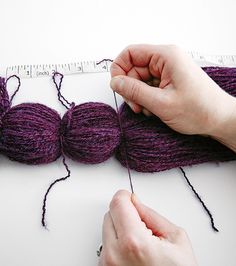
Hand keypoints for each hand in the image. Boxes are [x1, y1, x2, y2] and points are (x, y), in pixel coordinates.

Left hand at [98, 190, 196, 265]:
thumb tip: (135, 202)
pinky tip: (133, 252)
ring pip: (106, 228)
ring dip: (120, 228)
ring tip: (139, 242)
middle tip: (142, 225)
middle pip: (110, 214)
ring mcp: (106, 264)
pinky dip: (117, 242)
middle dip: (124, 213)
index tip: (130, 198)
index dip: (125, 196)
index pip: (117, 203)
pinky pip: (106, 244)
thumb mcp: (175, 239)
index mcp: (134, 242)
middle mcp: (114, 254)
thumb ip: (151, 215)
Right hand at [110, 44, 235, 150]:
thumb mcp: (161, 103)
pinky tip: (155, 109)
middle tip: (136, 105)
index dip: (119, 69)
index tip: (118, 87)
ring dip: (139, 97)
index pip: (130, 53)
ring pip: (140, 80)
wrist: (218, 120)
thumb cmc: (200, 110)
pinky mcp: (169, 81)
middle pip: (134, 69)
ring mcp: (168, 71)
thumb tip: (115, 82)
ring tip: (149, 110)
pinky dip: (147, 99)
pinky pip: (148, 87)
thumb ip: (134, 91)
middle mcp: (166, 60)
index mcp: (166, 56)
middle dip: (131, 89)